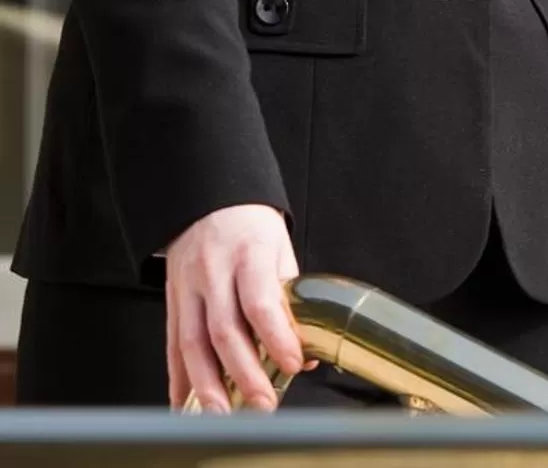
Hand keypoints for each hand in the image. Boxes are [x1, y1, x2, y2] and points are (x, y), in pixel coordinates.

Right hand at [164, 203, 307, 411]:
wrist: (207, 200)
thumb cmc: (250, 225)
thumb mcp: (280, 247)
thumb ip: (291, 294)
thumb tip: (308, 345)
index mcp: (249, 253)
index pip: (261, 301)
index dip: (276, 337)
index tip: (294, 363)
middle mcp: (213, 272)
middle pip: (224, 330)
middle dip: (244, 373)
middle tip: (264, 402)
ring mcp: (188, 288)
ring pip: (192, 343)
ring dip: (208, 385)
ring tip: (225, 413)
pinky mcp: (172, 301)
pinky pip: (173, 344)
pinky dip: (179, 378)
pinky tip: (187, 401)